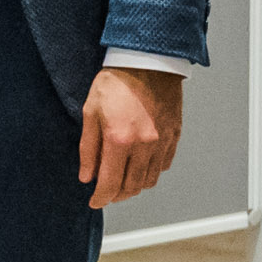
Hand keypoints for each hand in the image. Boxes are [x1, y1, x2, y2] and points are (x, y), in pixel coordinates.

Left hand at [79, 66, 182, 208]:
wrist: (147, 59)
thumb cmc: (116, 81)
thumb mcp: (91, 111)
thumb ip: (88, 148)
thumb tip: (87, 176)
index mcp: (119, 140)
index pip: (109, 184)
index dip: (100, 198)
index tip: (95, 202)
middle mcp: (143, 145)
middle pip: (131, 187)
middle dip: (116, 195)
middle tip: (107, 192)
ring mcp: (162, 141)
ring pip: (149, 180)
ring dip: (134, 186)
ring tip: (123, 180)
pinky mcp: (174, 135)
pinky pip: (163, 165)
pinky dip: (151, 172)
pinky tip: (140, 165)